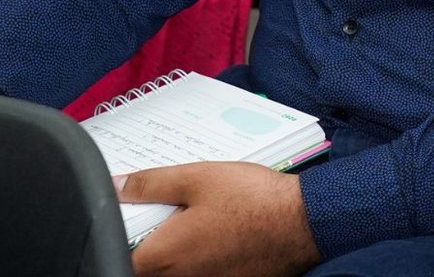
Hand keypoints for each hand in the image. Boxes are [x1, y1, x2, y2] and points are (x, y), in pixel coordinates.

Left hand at [118, 162, 319, 276]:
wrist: (306, 221)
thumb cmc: (254, 200)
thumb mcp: (198, 178)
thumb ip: (151, 183)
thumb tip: (116, 186)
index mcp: (162, 256)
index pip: (120, 257)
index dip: (124, 236)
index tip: (138, 216)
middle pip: (149, 267)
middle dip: (155, 242)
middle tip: (174, 214)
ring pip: (178, 271)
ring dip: (182, 250)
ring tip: (205, 221)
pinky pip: (204, 272)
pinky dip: (207, 256)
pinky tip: (226, 233)